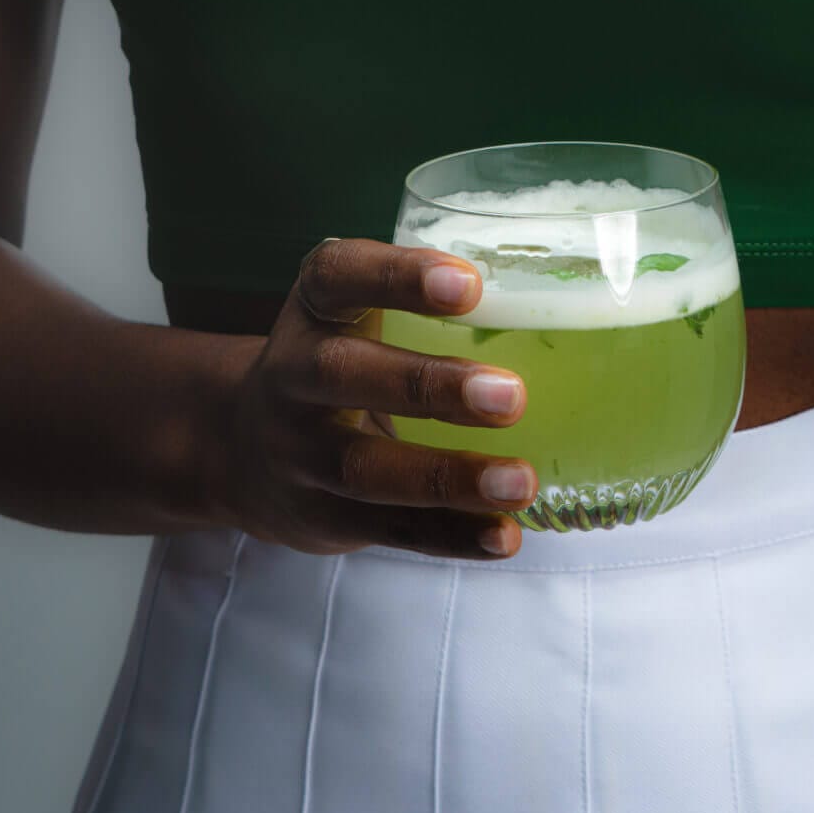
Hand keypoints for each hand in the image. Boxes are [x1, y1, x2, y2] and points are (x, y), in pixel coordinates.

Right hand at [203, 237, 536, 558]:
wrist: (242, 450)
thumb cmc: (339, 366)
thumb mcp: (354, 321)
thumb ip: (427, 309)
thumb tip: (571, 298)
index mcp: (314, 312)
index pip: (337, 276)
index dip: (396, 275)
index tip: (469, 282)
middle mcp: (293, 377)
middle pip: (344, 376)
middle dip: (428, 386)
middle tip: (510, 395)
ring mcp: (300, 454)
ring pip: (366, 468)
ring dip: (449, 477)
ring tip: (521, 481)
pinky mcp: (322, 518)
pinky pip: (389, 531)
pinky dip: (451, 537)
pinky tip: (504, 536)